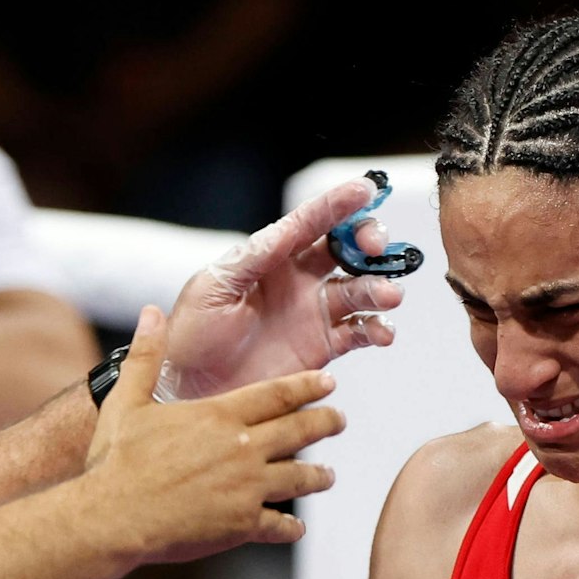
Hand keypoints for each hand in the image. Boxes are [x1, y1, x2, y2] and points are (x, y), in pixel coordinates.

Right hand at [87, 306, 342, 563]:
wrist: (113, 517)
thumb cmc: (116, 461)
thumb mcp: (127, 402)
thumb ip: (145, 357)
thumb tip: (149, 312)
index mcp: (220, 416)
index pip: (278, 394)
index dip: (308, 387)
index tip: (329, 383)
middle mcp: (243, 449)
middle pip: (300, 432)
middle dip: (326, 424)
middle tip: (340, 421)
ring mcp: (247, 489)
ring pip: (299, 478)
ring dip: (317, 476)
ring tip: (328, 476)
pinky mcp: (241, 525)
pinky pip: (278, 526)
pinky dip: (290, 527)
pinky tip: (295, 527)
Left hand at [158, 176, 405, 400]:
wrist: (190, 388)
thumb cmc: (192, 335)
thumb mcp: (212, 288)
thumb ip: (250, 259)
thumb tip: (284, 231)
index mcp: (271, 257)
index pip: (310, 222)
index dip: (338, 204)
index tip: (365, 189)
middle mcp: (298, 280)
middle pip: (346, 249)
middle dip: (367, 241)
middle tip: (376, 247)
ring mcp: (313, 312)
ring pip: (359, 289)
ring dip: (379, 288)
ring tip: (388, 296)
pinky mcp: (322, 346)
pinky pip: (359, 332)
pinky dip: (377, 329)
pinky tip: (382, 333)